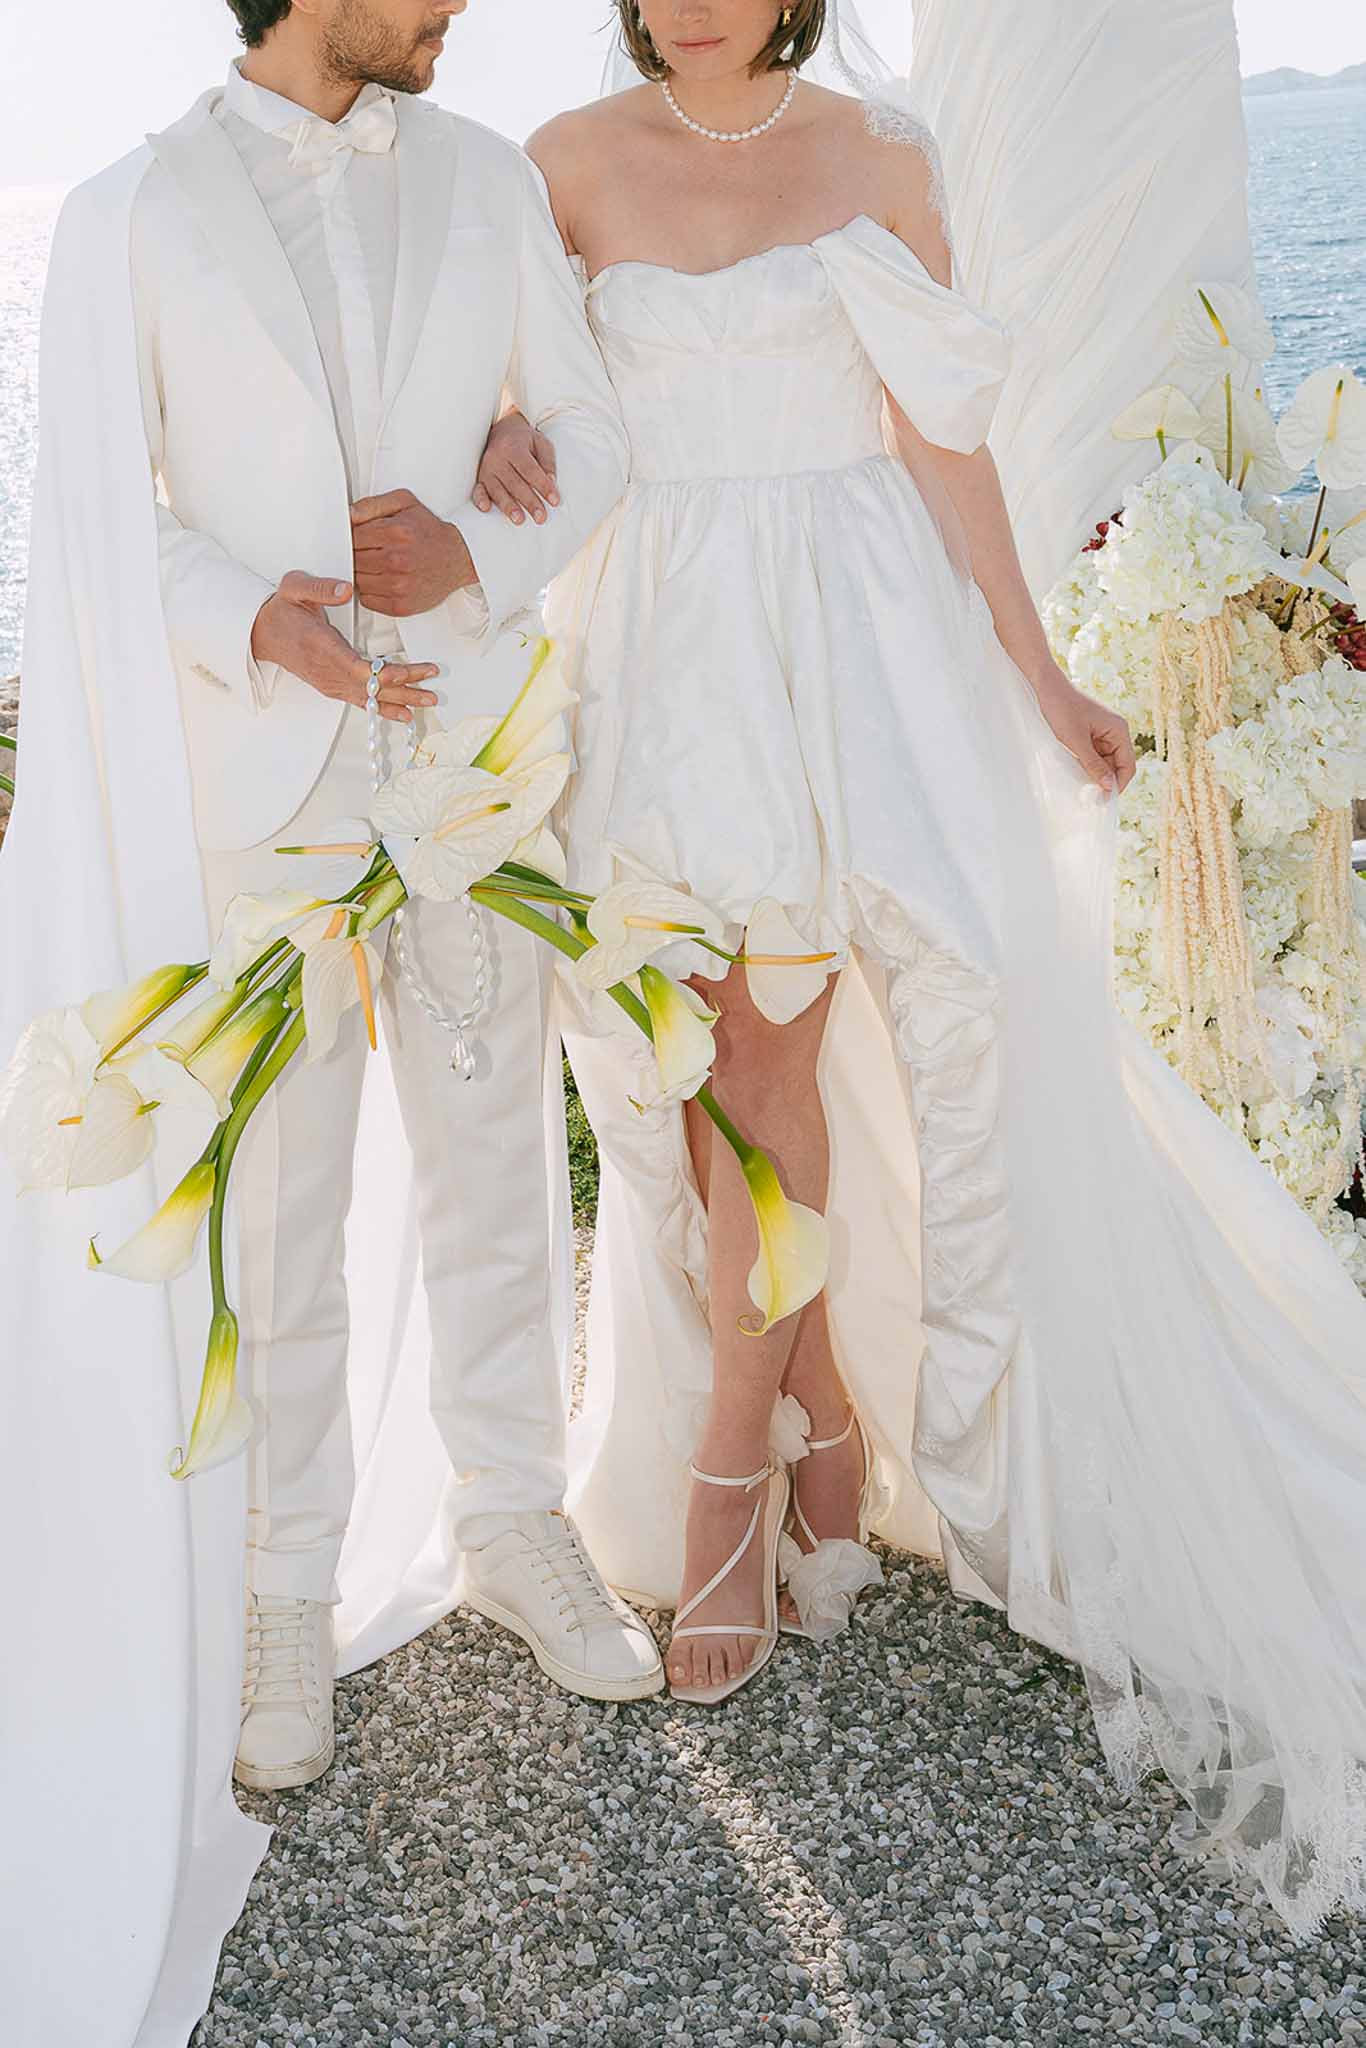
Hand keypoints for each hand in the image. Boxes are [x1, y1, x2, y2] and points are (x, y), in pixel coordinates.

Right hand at [250, 571, 439, 723]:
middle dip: (405, 690)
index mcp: (323, 647)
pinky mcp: (333, 687)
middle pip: (373, 688)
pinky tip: (404, 714)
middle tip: (433, 691)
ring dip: (401, 702)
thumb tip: (346, 590)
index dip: (389, 674)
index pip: (361, 668)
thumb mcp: (294, 588)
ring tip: (427, 702)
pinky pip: (362, 702)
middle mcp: (329, 671)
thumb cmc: (281, 610)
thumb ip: (320, 587)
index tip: (412, 671)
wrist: (262, 634)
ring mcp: (331, 683)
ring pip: (371, 698)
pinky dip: (384, 709)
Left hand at [350, 489, 475, 617]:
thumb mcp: (404, 503)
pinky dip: (371, 592)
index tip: (366, 538)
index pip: (353, 537)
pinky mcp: (400, 605)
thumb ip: (373, 504)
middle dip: (360, 554)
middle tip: (375, 551)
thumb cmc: (430, 532)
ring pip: (358, 581)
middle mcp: (397, 560)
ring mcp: (398, 586)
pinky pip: (368, 600)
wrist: (458, 558)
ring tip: (381, 565)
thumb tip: (348, 515)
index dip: (355, 537)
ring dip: (364, 574)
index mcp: (396, 533)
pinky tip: (385, 580)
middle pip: (354, 560)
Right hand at [472, 411, 559, 526]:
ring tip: (519, 520)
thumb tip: (552, 481)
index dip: (543, 486)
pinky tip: (486, 508)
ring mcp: (487, 468)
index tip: (555, 501)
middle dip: (529, 502)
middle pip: (515, 483)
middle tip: (541, 518)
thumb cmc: (525, 441)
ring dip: (508, 506)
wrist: (502, 430)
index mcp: (514, 447)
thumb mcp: (541, 443)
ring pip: (497, 489)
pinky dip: (480, 499)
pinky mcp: (480, 477)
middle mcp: (498, 458)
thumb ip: (548, 462)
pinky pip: (478, 490)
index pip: (530, 470)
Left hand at [1032, 662, 1135, 795]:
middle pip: (1118, 766)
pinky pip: (1095, 757)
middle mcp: (1116, 732)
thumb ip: (1093, 765)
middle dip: (1106, 782)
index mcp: (1119, 730)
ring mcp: (1104, 734)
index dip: (1118, 785)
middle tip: (1089, 799)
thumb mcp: (1076, 741)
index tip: (1103, 801)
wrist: (1046, 688)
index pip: (1128, 765)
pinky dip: (1087, 766)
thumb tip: (1109, 787)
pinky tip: (1076, 773)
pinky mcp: (1092, 735)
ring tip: (1081, 787)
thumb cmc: (1061, 710)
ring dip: (1095, 775)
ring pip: (1105, 763)